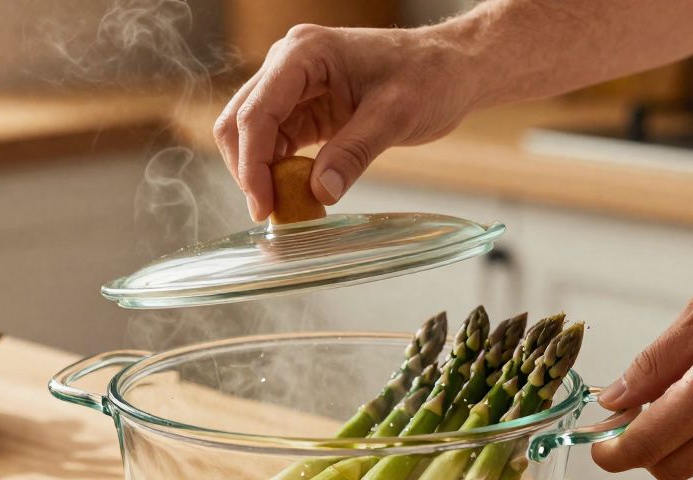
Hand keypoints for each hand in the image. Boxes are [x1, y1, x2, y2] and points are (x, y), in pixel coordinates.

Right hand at [214, 24, 477, 220]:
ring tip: (283, 209)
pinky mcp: (305, 108)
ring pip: (252, 134)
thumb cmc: (430, 75)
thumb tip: (319, 193)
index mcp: (305, 52)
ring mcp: (294, 85)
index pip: (257, 111)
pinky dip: (279, 171)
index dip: (252, 163)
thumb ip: (354, 152)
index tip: (264, 205)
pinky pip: (277, 142)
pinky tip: (295, 195)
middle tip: (269, 214)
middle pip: (241, 120)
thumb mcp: (395, 115)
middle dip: (248, 170)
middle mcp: (289, 64)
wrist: (452, 68)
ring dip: (261, 173)